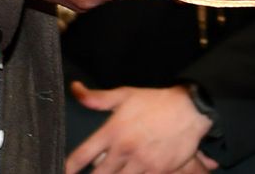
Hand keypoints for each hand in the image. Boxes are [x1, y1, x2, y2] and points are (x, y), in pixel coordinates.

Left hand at [64, 82, 217, 173]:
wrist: (189, 109)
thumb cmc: (156, 102)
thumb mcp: (125, 95)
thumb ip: (97, 98)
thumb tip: (75, 89)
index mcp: (113, 130)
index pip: (83, 154)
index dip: (69, 167)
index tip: (64, 171)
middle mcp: (124, 148)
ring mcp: (141, 162)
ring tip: (114, 171)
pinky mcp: (157, 171)